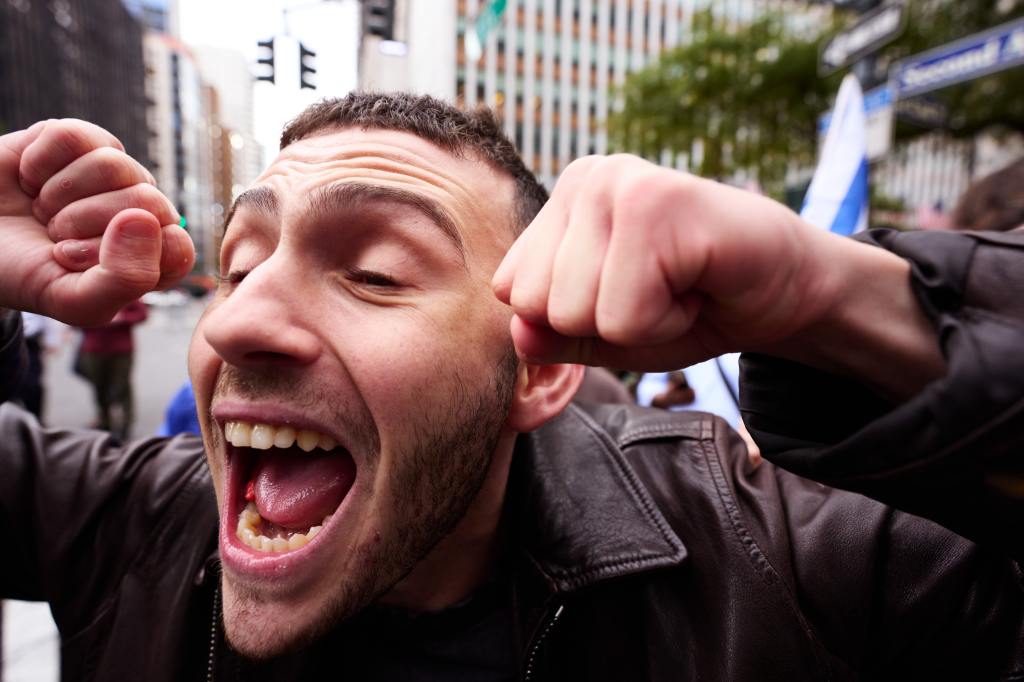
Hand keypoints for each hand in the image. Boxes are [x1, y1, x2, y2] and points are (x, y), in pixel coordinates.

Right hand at [0, 119, 193, 325]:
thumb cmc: (24, 274)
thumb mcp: (74, 301)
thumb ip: (125, 281)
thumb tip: (146, 220)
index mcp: (152, 256)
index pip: (177, 248)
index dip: (125, 255)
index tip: (77, 262)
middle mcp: (141, 212)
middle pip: (146, 201)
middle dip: (85, 223)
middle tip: (55, 236)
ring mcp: (113, 174)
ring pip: (113, 165)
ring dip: (61, 194)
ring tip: (43, 210)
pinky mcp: (78, 140)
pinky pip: (73, 137)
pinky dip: (39, 163)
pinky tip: (30, 180)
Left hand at [492, 154, 844, 370]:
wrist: (790, 288)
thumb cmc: (696, 305)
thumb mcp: (609, 332)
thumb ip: (555, 333)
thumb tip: (518, 332)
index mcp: (563, 200)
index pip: (512, 291)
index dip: (575, 318)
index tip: (632, 293)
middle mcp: (584, 179)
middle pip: (537, 304)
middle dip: (604, 322)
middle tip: (661, 290)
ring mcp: (618, 184)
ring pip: (575, 312)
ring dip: (639, 322)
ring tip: (679, 285)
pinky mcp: (655, 205)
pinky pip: (624, 316)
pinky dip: (667, 322)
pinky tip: (697, 282)